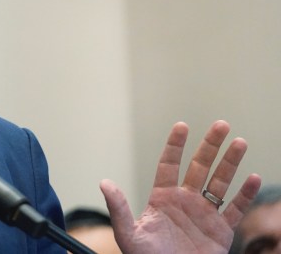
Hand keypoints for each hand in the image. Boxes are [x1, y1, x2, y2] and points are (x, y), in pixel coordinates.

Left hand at [101, 120, 261, 253]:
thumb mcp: (128, 234)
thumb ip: (119, 208)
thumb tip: (104, 183)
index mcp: (162, 198)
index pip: (169, 165)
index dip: (175, 145)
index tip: (182, 125)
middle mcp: (185, 201)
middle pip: (200, 167)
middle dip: (210, 146)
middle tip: (221, 125)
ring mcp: (204, 214)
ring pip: (220, 182)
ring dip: (230, 163)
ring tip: (240, 142)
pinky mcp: (221, 231)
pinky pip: (235, 209)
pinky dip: (246, 194)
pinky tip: (253, 178)